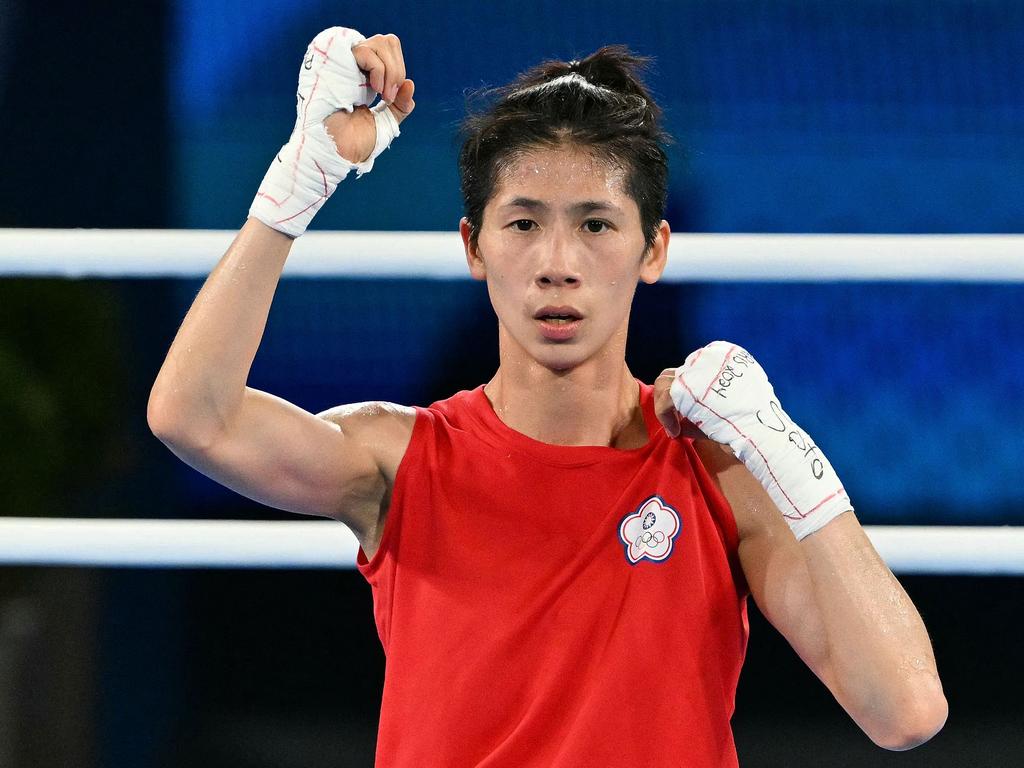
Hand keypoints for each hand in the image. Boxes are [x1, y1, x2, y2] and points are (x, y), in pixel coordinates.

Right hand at [248, 27, 411, 237]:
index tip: (391, 97)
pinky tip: (374, 89)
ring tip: (382, 94)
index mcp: (362, 75)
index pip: (389, 51)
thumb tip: (410, 83)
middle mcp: (352, 64)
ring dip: (390, 71)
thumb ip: (399, 105)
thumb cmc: (354, 142)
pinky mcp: (332, 60)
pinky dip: (378, 69)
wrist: (336, 151)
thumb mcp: (385, 122)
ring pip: (379, 42)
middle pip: (387, 41)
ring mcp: (342, 61)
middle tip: (388, 96)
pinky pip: (365, 50)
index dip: (398, 70)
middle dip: (397, 69)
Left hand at [658, 341, 852, 539]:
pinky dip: (665, 414)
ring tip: (673, 427)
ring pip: (666, 383)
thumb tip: (677, 425)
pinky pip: (667, 397)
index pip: (686, 373)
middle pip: (672, 374)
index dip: (679, 395)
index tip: (680, 418)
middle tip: (672, 422)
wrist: (761, 431)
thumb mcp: (719, 418)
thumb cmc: (746, 427)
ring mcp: (700, 371)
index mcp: (717, 364)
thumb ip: (697, 418)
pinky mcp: (692, 385)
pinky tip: (674, 431)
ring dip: (665, 407)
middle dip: (667, 398)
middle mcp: (708, 362)